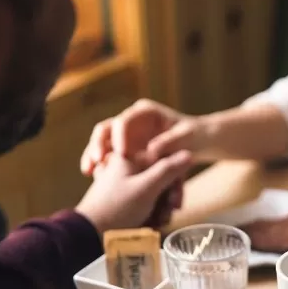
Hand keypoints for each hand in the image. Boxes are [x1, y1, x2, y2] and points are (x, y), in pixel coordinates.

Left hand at [76, 151, 192, 233]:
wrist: (89, 233)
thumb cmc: (116, 208)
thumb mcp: (146, 188)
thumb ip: (168, 170)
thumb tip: (189, 153)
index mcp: (130, 157)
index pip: (164, 161)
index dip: (175, 181)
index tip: (175, 200)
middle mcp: (127, 168)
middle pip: (161, 177)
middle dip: (168, 198)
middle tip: (168, 214)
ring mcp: (124, 184)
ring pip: (155, 191)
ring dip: (161, 208)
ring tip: (158, 222)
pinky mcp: (122, 199)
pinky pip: (144, 201)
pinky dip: (151, 212)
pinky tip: (150, 224)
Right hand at [80, 99, 207, 175]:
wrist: (198, 142)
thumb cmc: (195, 136)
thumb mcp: (187, 137)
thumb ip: (170, 142)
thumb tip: (152, 150)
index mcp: (145, 112)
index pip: (125, 120)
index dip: (120, 136)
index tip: (121, 153)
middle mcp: (132, 120)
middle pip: (106, 128)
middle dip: (98, 144)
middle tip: (96, 161)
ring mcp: (127, 134)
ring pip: (103, 141)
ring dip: (93, 155)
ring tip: (88, 171)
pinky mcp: (125, 147)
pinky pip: (107, 154)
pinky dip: (100, 164)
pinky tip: (93, 176)